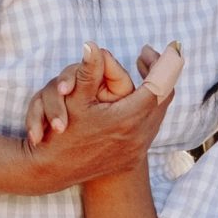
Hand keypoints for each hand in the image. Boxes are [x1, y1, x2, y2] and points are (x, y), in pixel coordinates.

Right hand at [20, 42, 182, 189]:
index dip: (161, 62)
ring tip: (142, 74)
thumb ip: (88, 70)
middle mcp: (140, 136)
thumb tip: (93, 46)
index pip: (160, 83)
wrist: (52, 171)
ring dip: (153, 92)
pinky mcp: (133, 157)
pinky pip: (150, 126)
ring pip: (159, 113)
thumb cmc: (60, 133)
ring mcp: (138, 149)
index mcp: (128, 118)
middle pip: (165, 97)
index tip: (152, 49)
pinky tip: (133, 98)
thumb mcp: (74, 98)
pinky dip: (146, 108)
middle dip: (159, 73)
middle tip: (145, 57)